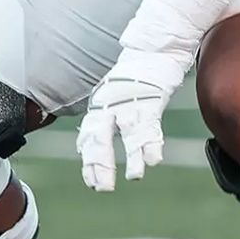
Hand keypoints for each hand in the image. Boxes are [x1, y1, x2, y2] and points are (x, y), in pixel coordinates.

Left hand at [77, 48, 189, 191]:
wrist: (153, 50)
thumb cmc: (134, 77)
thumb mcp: (112, 98)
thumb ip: (103, 120)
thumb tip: (86, 145)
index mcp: (100, 106)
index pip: (88, 136)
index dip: (89, 159)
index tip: (90, 181)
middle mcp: (110, 104)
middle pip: (101, 137)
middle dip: (100, 163)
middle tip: (102, 188)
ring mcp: (130, 101)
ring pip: (130, 133)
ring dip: (132, 156)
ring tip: (135, 176)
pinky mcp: (150, 98)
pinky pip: (150, 124)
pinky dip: (151, 142)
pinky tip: (153, 160)